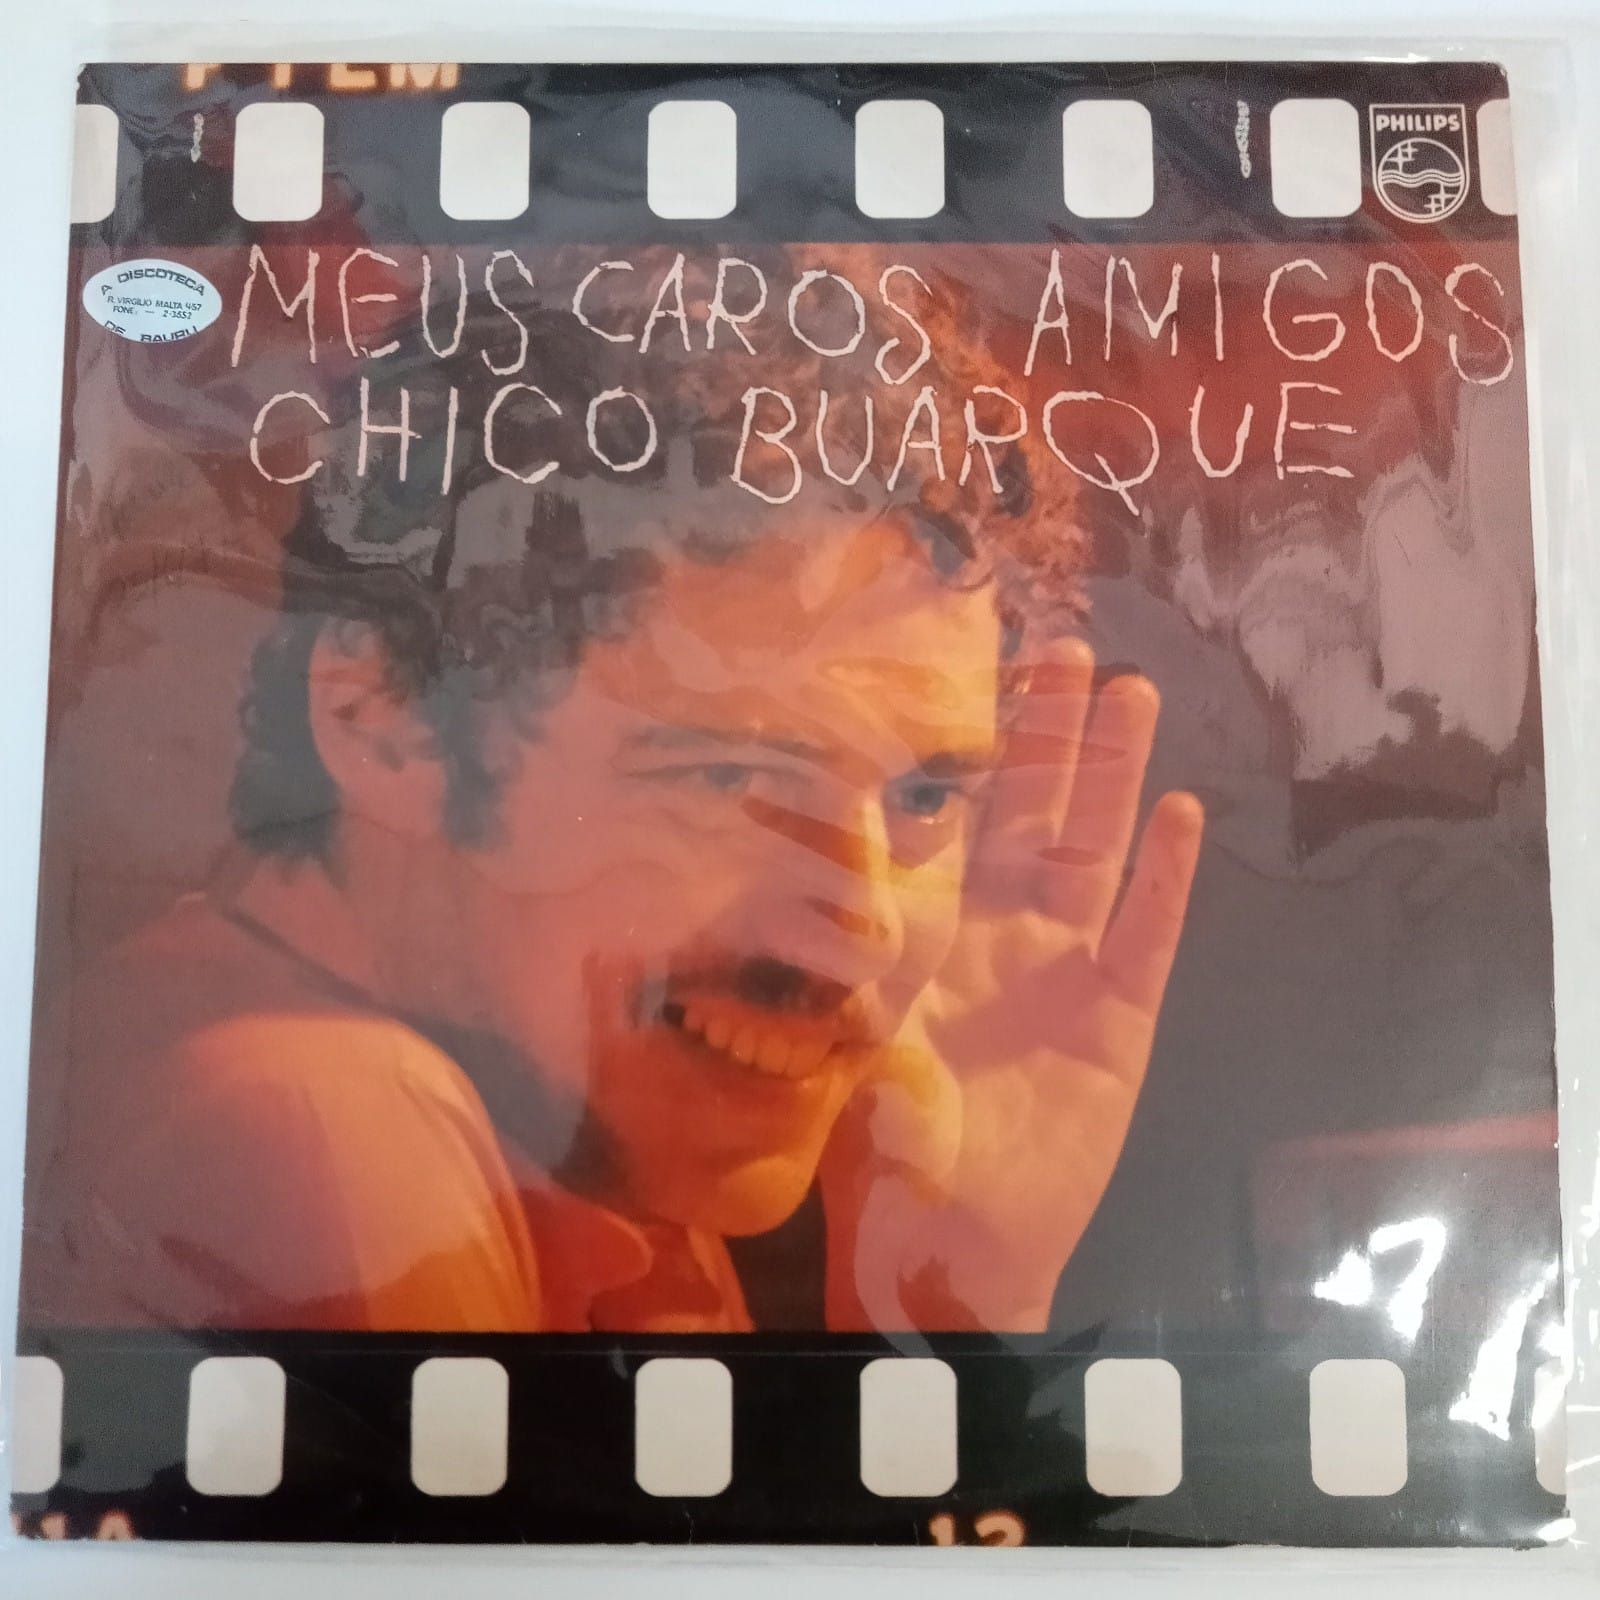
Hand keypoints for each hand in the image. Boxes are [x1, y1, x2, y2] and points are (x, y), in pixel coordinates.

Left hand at [820, 639, 1203, 1331]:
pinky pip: (1146, 937)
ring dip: (1113, 776)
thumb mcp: (859, 1044)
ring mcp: (1064, 973)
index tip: (974, 673)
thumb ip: (864, 945)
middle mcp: (999, 937)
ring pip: (1094, 852)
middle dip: (1050, 735)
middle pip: (1033, 815)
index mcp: (929, 935)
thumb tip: (841, 832)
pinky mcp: (1119, 1023)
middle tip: (1067, 649)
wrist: (956, 1249)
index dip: (966, 754)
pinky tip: (1179, 812)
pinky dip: (1164, 878)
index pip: (951, 822)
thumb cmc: (890, 1155)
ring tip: (1131, 694)